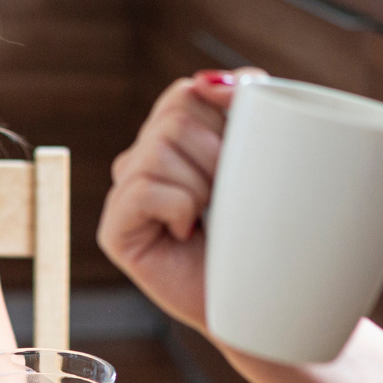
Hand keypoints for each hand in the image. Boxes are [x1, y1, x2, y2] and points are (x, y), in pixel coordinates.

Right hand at [98, 70, 254, 330]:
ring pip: (160, 148)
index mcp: (178, 138)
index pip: (188, 92)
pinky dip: (180, 208)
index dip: (224, 114)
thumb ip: (241, 106)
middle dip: (219, 154)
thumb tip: (211, 81)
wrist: (267, 301)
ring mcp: (126, 192)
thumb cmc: (268, 232)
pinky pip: (145, 189)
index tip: (248, 152)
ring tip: (210, 219)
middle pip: (176, 114)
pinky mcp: (114, 228)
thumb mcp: (262, 155)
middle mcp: (145, 159)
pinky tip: (187, 233)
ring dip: (203, 186)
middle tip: (230, 197)